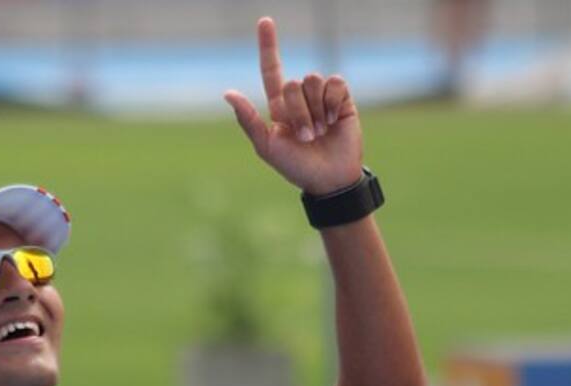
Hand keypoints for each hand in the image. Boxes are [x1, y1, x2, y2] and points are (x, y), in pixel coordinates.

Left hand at [224, 17, 363, 195]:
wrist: (328, 180)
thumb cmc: (296, 167)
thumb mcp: (266, 147)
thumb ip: (248, 120)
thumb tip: (228, 93)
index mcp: (280, 106)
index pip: (271, 69)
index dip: (268, 45)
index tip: (265, 21)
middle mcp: (300, 98)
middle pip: (293, 82)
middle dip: (299, 112)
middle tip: (306, 136)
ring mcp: (322, 97)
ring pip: (313, 80)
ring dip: (315, 111)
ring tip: (320, 132)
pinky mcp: (342, 99)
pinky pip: (334, 83)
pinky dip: (332, 103)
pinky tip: (335, 120)